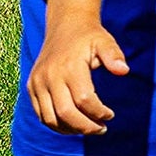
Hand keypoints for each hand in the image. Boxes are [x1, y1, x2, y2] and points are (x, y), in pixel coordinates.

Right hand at [27, 19, 128, 135]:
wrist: (64, 26)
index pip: (84, 101)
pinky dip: (56, 124)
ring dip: (70, 129)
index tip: (110, 115)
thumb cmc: (89, 36)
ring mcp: (37, 82)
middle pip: (66, 113)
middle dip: (86, 127)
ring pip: (50, 118)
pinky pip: (41, 114)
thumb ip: (114, 56)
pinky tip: (73, 125)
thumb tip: (124, 71)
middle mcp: (49, 76)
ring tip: (88, 128)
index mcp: (69, 67)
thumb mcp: (105, 41)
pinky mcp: (31, 86)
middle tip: (101, 129)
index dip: (99, 113)